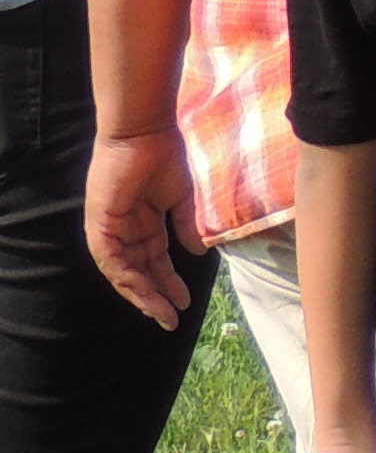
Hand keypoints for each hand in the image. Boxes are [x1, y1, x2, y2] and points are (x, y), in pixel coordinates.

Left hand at [83, 124, 198, 327]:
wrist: (144, 133)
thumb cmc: (163, 157)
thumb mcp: (181, 198)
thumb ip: (187, 225)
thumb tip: (198, 253)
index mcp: (142, 224)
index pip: (153, 262)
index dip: (168, 283)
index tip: (185, 302)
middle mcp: (123, 232)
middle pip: (137, 273)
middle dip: (154, 297)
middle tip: (171, 320)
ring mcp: (109, 230)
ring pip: (123, 273)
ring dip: (142, 295)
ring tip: (161, 313)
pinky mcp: (100, 226)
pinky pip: (111, 260)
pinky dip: (126, 278)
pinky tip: (144, 292)